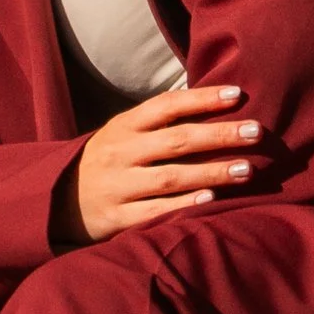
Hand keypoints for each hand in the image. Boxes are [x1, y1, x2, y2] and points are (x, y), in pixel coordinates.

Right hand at [60, 88, 259, 243]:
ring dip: (212, 173)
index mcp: (123, 126)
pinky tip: (212, 201)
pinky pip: (154, 211)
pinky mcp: (116, 218)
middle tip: (257, 132)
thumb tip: (216, 102)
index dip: (202, 99)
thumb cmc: (107, 161)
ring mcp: (117, 186)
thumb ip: (160, 122)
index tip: (237, 94)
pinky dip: (183, 206)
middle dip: (219, 135)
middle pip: (176, 140)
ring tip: (247, 170)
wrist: (56, 201)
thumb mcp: (123, 133)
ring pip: (170, 177)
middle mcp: (119, 152)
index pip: (167, 105)